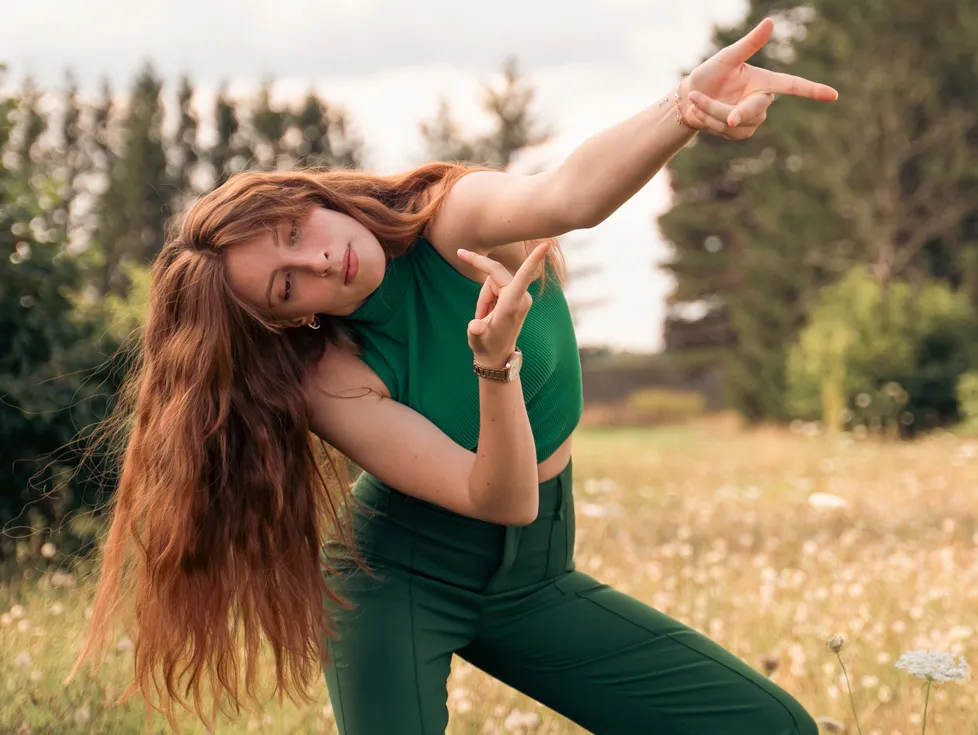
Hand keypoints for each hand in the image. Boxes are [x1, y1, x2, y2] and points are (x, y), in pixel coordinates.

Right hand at [456, 242, 551, 367]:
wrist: (496, 356)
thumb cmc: (487, 347)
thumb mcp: (477, 339)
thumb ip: (475, 330)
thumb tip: (475, 326)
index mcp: (512, 304)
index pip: (523, 277)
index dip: (533, 260)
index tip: (546, 245)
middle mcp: (520, 297)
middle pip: (494, 273)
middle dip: (479, 284)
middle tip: (459, 252)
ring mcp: (520, 296)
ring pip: (492, 280)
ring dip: (483, 297)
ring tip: (483, 317)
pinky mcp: (517, 296)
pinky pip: (496, 286)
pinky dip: (487, 298)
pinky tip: (487, 313)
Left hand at [679, 17, 837, 139]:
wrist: (690, 97)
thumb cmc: (710, 73)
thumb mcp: (727, 56)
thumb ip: (749, 44)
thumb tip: (769, 22)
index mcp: (764, 81)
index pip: (792, 86)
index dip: (812, 91)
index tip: (833, 95)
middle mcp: (762, 102)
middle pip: (752, 111)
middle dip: (724, 109)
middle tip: (696, 99)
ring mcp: (752, 120)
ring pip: (733, 123)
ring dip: (708, 112)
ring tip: (695, 100)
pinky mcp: (740, 133)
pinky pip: (725, 131)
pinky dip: (706, 121)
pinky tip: (698, 112)